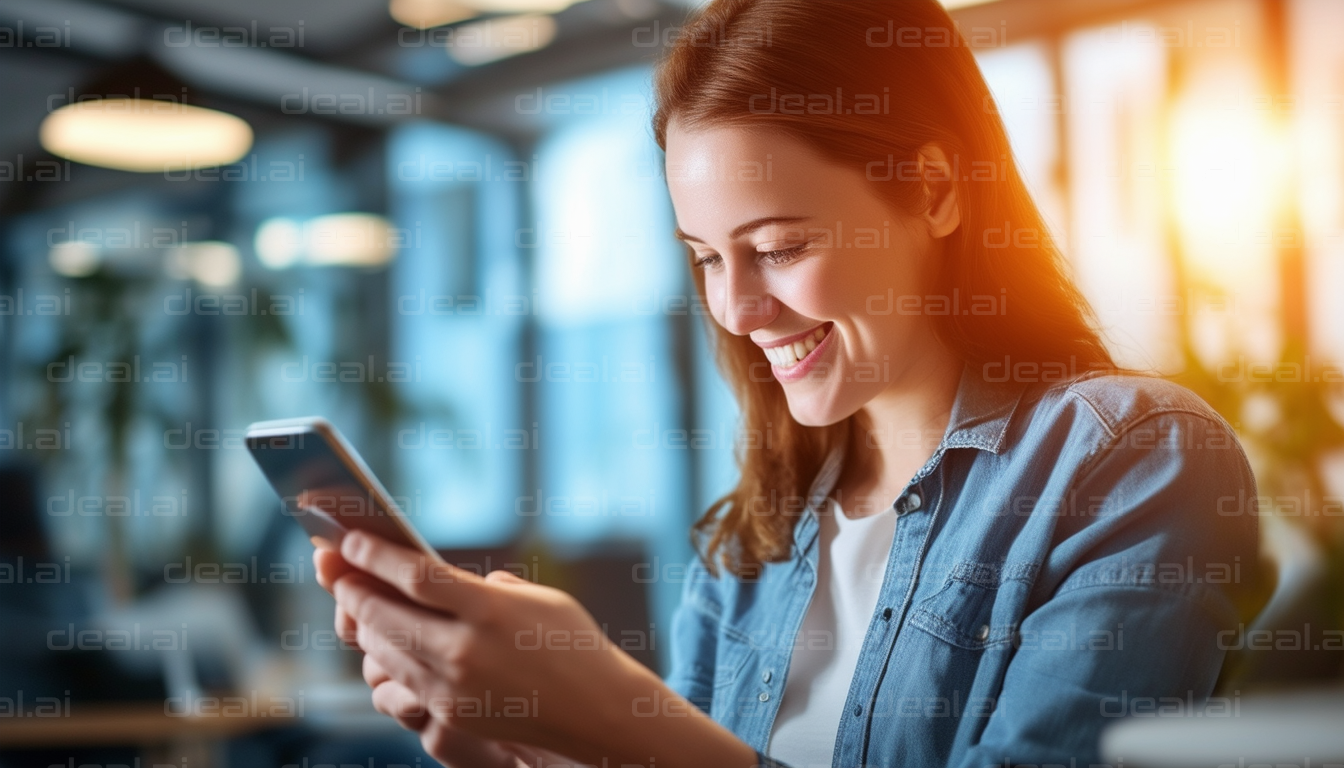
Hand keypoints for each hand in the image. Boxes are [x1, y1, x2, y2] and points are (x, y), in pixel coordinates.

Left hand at [312, 531, 759, 767]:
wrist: (597, 713)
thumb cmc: (572, 645)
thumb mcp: (538, 599)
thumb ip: (488, 587)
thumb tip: (442, 580)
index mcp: (491, 609)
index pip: (416, 575)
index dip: (375, 556)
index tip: (350, 540)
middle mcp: (467, 649)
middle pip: (387, 613)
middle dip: (355, 589)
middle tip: (338, 571)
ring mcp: (455, 687)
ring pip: (385, 649)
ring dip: (364, 624)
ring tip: (358, 604)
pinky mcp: (450, 716)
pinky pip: (398, 682)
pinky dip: (384, 658)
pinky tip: (383, 644)